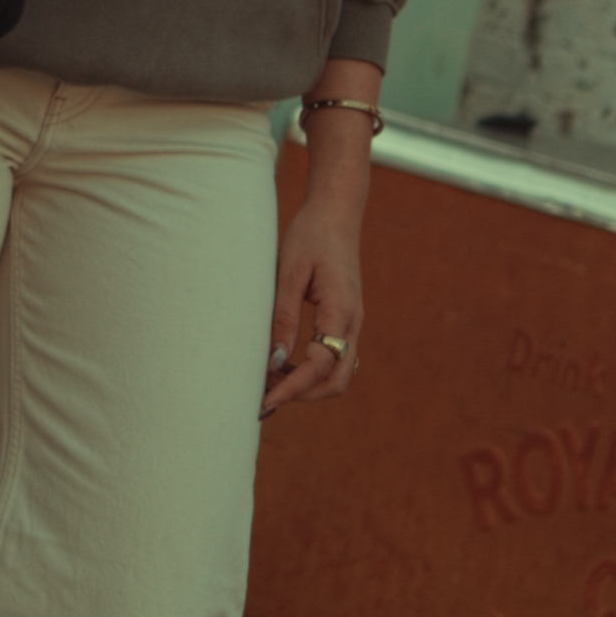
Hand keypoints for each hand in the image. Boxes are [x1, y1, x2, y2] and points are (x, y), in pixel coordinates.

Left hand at [260, 193, 363, 416]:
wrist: (335, 214)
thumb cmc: (309, 237)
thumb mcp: (289, 273)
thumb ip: (284, 317)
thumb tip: (275, 361)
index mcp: (340, 310)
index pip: (319, 365)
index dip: (291, 387)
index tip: (264, 402)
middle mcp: (353, 323)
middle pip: (335, 381)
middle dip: (301, 395)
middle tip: (263, 395)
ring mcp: (352, 323)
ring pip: (337, 373)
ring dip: (306, 384)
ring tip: (268, 380)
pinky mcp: (345, 320)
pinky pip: (334, 357)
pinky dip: (310, 370)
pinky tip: (282, 363)